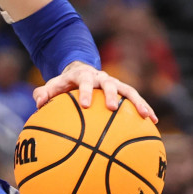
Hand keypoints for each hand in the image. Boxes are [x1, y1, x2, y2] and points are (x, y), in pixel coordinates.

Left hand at [33, 61, 157, 122]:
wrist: (80, 70)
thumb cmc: (64, 84)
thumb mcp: (52, 85)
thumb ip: (44, 93)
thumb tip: (38, 104)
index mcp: (83, 75)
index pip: (85, 82)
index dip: (86, 92)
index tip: (85, 105)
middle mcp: (102, 78)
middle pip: (110, 84)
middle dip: (111, 95)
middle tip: (112, 108)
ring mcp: (115, 83)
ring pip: (129, 91)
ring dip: (139, 102)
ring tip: (147, 116)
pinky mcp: (124, 90)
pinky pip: (137, 100)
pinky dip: (146, 108)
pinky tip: (154, 122)